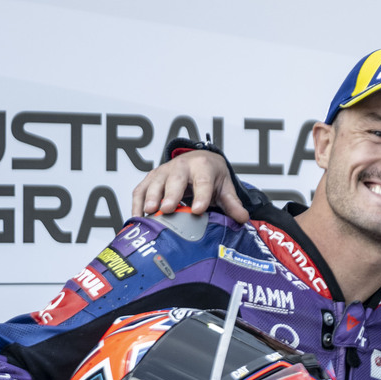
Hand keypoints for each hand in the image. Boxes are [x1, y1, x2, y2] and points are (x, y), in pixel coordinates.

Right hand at [131, 149, 249, 222]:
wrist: (197, 160)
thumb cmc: (211, 176)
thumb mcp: (224, 188)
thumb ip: (232, 204)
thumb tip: (243, 219)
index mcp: (203, 167)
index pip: (203, 182)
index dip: (200, 196)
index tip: (198, 210)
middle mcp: (181, 166)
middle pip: (175, 180)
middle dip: (170, 194)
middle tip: (166, 209)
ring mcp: (163, 172)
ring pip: (155, 183)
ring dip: (151, 197)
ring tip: (149, 213)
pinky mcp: (150, 180)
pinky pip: (140, 191)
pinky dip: (137, 204)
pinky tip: (138, 219)